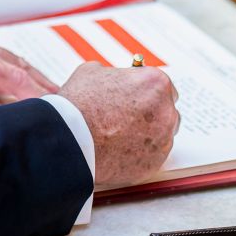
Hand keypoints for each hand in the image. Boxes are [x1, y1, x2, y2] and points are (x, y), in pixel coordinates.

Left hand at [0, 31, 56, 124]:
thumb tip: (15, 126)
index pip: (19, 81)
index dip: (41, 100)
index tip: (59, 115)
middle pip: (24, 68)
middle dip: (45, 90)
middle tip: (68, 109)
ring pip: (17, 63)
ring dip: (34, 82)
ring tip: (55, 102)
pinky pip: (4, 60)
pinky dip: (19, 75)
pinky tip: (31, 90)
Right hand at [58, 63, 178, 188]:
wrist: (69, 140)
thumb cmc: (79, 104)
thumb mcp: (92, 72)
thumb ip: (112, 74)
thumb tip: (113, 78)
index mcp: (155, 83)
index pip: (163, 86)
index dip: (147, 91)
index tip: (136, 96)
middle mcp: (166, 111)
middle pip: (167, 110)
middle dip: (152, 112)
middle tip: (129, 116)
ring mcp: (162, 140)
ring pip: (162, 134)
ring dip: (148, 133)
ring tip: (121, 135)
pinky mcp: (154, 163)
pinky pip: (152, 155)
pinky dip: (140, 153)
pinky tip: (120, 149)